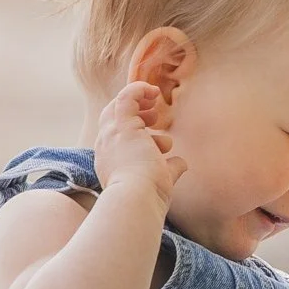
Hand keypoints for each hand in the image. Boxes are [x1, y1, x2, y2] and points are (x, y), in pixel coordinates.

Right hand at [93, 80, 182, 202]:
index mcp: (111, 162)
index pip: (116, 138)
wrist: (137, 199)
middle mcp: (106, 147)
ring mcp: (112, 135)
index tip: (153, 129)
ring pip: (118, 108)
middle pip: (112, 119)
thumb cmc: (148, 196)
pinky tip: (154, 90)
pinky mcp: (122, 126)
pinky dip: (139, 89)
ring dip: (139, 104)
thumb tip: (181, 162)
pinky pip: (126, 97)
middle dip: (133, 114)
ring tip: (157, 110)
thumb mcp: (160, 180)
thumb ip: (169, 169)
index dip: (133, 128)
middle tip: (153, 117)